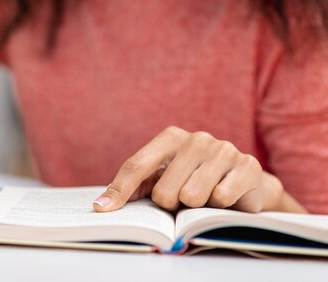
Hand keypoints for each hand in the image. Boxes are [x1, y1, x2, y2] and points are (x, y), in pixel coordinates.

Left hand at [93, 126, 284, 212]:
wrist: (246, 182)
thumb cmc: (194, 181)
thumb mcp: (163, 179)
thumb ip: (133, 188)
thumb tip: (101, 206)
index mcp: (170, 138)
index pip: (136, 166)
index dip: (119, 191)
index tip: (102, 210)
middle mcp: (196, 138)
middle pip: (163, 191)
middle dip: (171, 205)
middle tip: (184, 199)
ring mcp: (222, 149)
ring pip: (191, 197)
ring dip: (196, 207)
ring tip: (205, 199)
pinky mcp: (246, 165)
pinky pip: (221, 198)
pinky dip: (220, 207)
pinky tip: (226, 199)